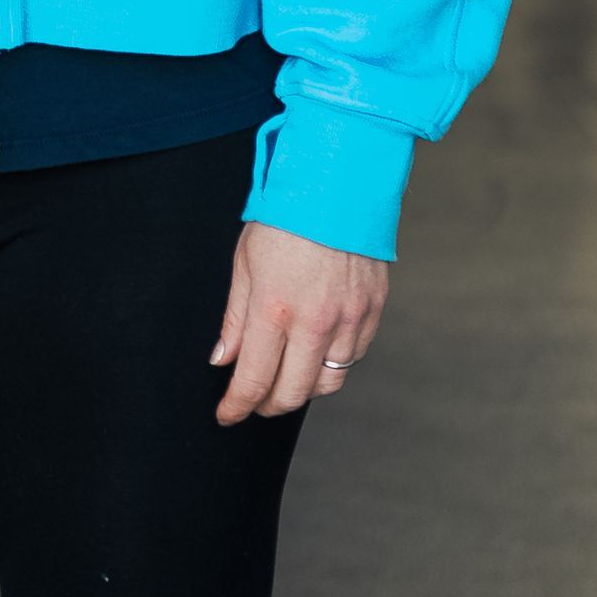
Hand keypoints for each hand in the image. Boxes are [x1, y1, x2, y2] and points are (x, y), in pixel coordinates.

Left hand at [210, 220, 387, 423]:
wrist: (337, 182)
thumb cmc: (286, 216)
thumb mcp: (245, 262)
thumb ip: (235, 318)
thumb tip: (223, 360)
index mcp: (274, 309)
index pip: (254, 381)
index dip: (237, 406)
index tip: (228, 414)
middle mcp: (315, 322)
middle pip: (293, 394)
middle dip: (268, 405)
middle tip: (255, 399)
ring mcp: (348, 319)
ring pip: (328, 382)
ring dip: (303, 387)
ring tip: (286, 376)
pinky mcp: (372, 311)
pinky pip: (353, 356)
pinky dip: (333, 362)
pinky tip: (317, 349)